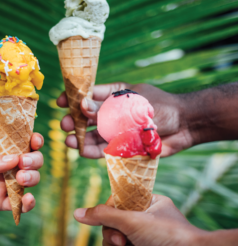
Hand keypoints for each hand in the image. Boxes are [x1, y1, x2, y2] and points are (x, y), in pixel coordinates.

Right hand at [57, 83, 192, 158]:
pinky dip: (92, 150)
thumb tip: (81, 104)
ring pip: (93, 134)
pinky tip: (81, 150)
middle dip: (75, 120)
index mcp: (115, 94)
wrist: (184, 126)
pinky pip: (103, 149)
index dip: (74, 98)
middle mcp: (112, 112)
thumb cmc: (162, 107)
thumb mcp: (132, 105)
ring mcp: (116, 130)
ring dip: (80, 137)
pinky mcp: (121, 146)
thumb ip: (107, 108)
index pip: (89, 94)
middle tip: (66, 125)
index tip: (61, 102)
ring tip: (69, 141)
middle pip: (87, 116)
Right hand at [74, 195, 206, 245]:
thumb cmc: (167, 235)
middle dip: (113, 239)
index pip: (113, 206)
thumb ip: (103, 216)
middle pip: (108, 229)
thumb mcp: (133, 220)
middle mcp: (140, 223)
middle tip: (123, 242)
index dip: (108, 215)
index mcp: (143, 205)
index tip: (114, 222)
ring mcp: (139, 243)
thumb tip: (77, 213)